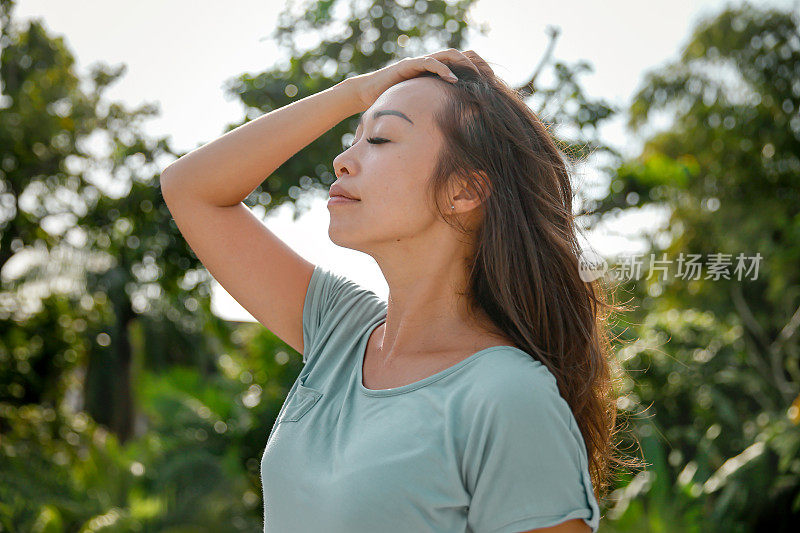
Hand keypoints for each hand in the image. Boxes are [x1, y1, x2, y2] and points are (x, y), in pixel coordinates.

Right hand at [347, 48, 492, 109]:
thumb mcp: (420, 106)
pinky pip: (429, 62)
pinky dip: (443, 69)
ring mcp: (420, 62)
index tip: (492, 83)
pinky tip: (453, 79)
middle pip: (461, 55)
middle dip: (478, 65)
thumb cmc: (393, 102)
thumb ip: (435, 108)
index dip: (479, 70)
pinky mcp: (409, 65)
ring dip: (464, 64)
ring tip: (477, 76)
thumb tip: (454, 128)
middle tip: (490, 79)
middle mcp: (431, 63)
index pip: (463, 64)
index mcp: (436, 72)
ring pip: (449, 55)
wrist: (367, 93)